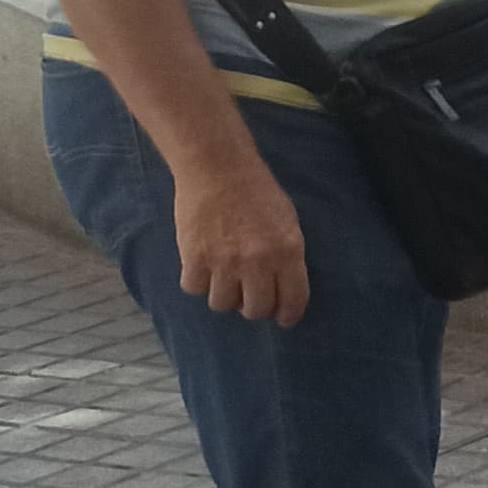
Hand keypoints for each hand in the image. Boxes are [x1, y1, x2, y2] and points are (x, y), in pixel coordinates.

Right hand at [172, 155, 308, 325]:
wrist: (218, 168)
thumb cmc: (257, 192)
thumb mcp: (287, 222)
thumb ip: (286, 256)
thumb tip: (282, 286)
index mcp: (287, 252)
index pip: (293, 299)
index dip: (288, 314)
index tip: (283, 319)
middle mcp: (257, 262)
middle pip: (255, 309)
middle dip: (255, 308)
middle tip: (251, 297)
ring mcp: (223, 261)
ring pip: (222, 304)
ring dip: (225, 296)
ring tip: (226, 279)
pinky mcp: (194, 257)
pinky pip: (195, 289)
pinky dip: (199, 283)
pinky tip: (204, 269)